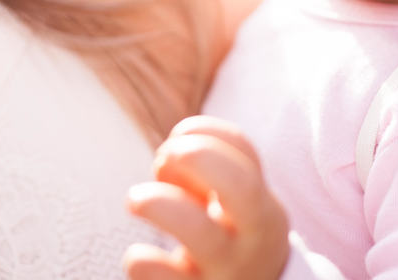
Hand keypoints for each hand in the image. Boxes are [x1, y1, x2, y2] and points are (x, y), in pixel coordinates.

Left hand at [124, 116, 289, 279]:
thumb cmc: (228, 241)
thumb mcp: (231, 208)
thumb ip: (205, 174)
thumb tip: (165, 157)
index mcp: (262, 208)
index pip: (245, 153)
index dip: (208, 132)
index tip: (177, 135)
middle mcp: (250, 240)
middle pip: (240, 187)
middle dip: (201, 156)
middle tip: (166, 154)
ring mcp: (223, 272)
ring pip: (199, 232)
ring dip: (160, 202)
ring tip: (136, 199)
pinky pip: (163, 278)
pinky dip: (144, 262)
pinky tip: (140, 257)